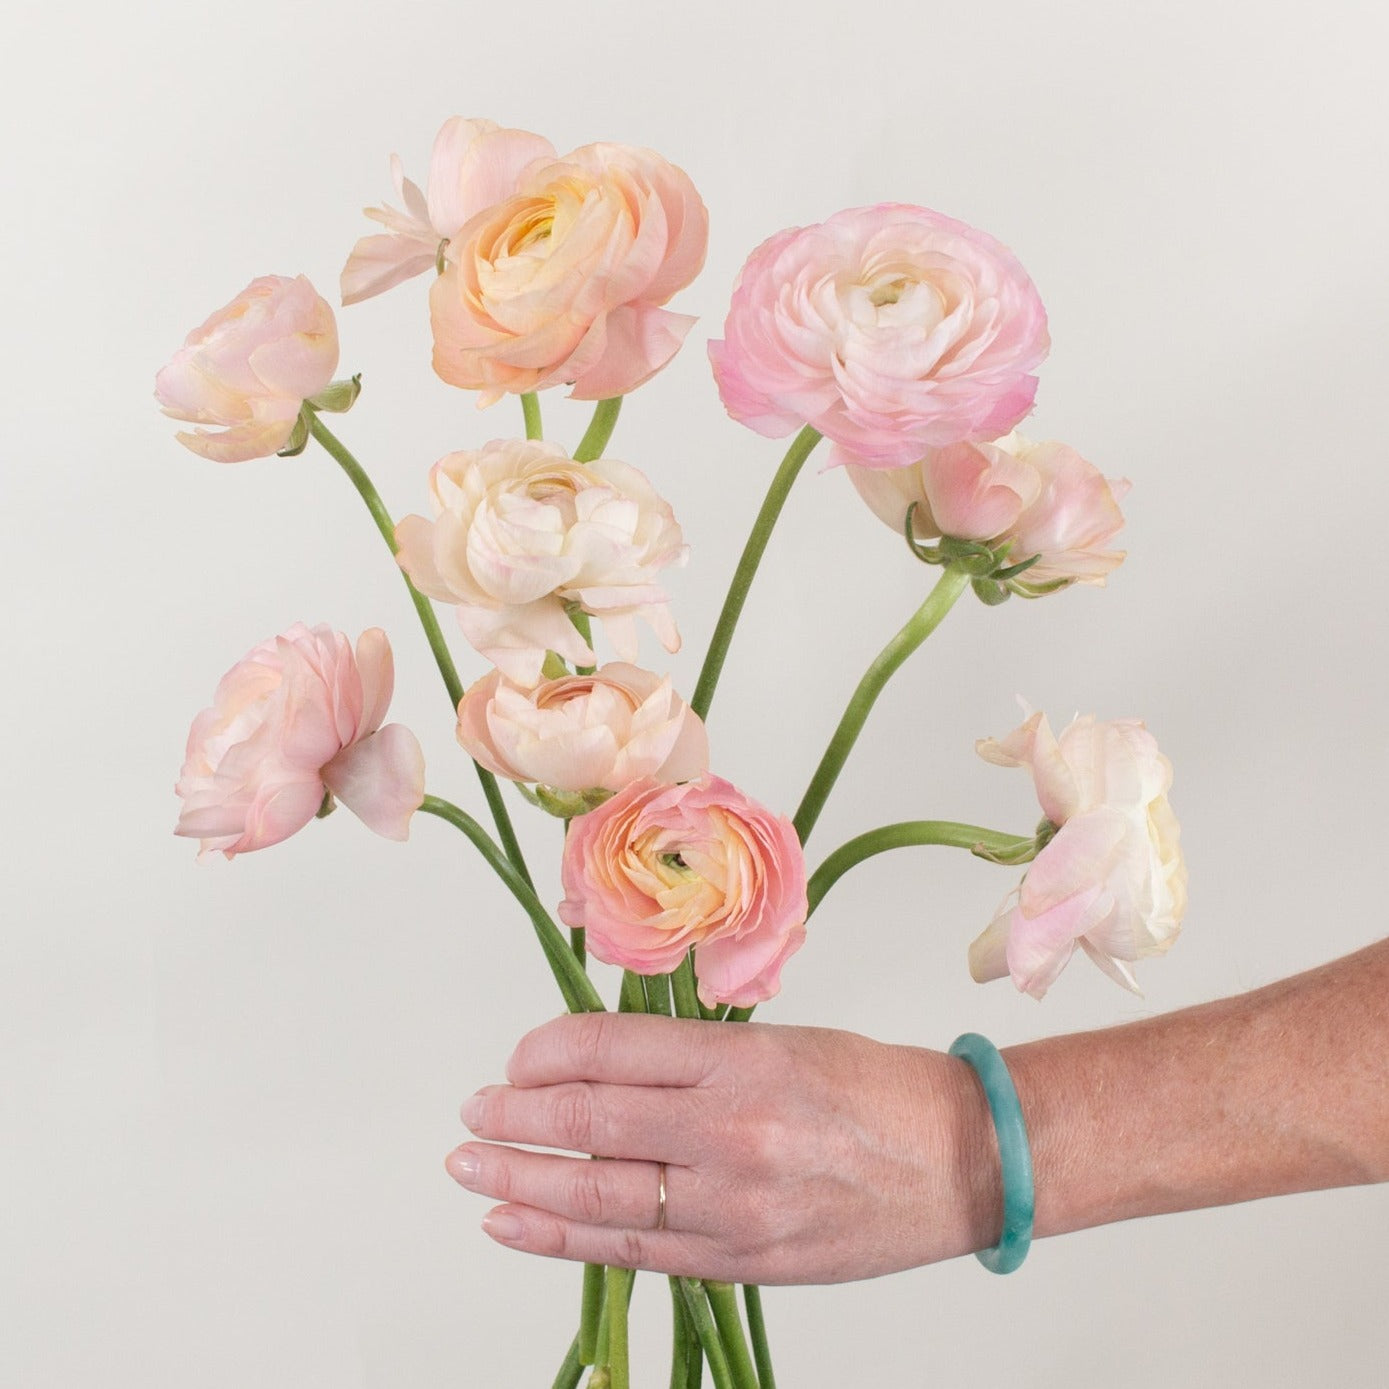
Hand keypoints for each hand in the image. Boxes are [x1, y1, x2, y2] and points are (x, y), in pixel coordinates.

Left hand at [446, 1012, 998, 1283]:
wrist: (960, 1162)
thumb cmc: (875, 1088)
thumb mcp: (784, 1040)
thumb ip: (691, 1056)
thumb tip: (598, 1063)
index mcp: (744, 1059)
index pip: (611, 1049)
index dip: (546, 1051)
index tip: (518, 1056)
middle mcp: (731, 1131)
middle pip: (590, 1121)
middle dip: (514, 1116)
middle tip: (473, 1110)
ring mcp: (733, 1206)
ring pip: (598, 1193)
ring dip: (519, 1179)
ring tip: (470, 1166)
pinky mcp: (739, 1260)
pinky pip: (631, 1250)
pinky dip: (562, 1236)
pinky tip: (514, 1221)